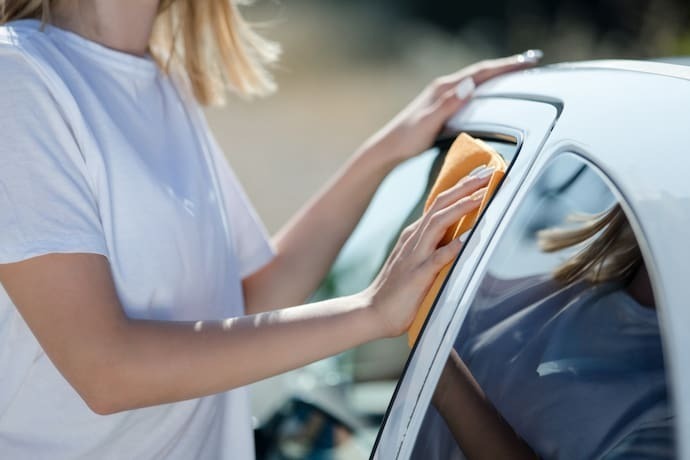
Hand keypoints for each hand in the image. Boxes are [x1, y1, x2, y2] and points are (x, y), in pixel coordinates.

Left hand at [360, 50, 541, 167]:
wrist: (389, 148)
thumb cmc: (407, 139)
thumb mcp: (428, 122)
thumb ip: (448, 104)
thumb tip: (468, 85)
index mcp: (444, 88)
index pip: (481, 72)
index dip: (506, 66)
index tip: (527, 61)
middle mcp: (445, 88)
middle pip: (482, 72)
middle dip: (507, 67)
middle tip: (531, 63)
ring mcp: (444, 96)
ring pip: (477, 81)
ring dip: (498, 76)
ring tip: (518, 74)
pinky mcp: (443, 106)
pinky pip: (471, 93)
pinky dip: (487, 89)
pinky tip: (493, 95)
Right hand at [363, 170, 491, 336]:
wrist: (372, 311)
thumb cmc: (398, 290)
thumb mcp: (417, 261)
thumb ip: (434, 247)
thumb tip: (460, 237)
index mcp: (416, 235)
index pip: (440, 204)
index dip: (461, 187)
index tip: (482, 173)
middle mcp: (415, 240)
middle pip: (440, 205)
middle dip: (465, 187)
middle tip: (488, 172)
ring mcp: (415, 256)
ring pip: (438, 223)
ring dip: (461, 208)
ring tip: (482, 195)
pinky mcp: (416, 276)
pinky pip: (436, 259)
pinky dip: (450, 249)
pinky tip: (466, 240)